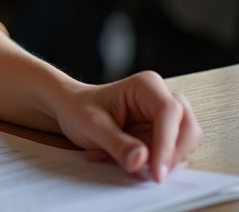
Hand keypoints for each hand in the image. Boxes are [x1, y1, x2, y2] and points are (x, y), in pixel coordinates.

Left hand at [51, 72, 201, 180]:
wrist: (71, 108)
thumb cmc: (78, 109)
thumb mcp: (91, 126)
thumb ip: (117, 144)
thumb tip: (142, 160)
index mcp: (145, 86)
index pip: (170, 112)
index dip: (168, 144)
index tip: (157, 173)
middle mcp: (161, 97)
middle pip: (188, 128)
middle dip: (174, 154)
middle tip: (153, 175)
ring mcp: (166, 116)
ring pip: (187, 142)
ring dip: (168, 159)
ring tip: (135, 163)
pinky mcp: (165, 133)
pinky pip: (177, 152)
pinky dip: (162, 162)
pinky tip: (135, 160)